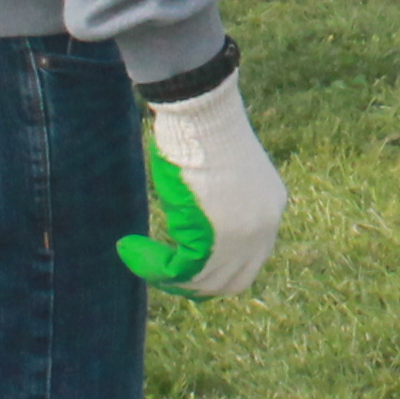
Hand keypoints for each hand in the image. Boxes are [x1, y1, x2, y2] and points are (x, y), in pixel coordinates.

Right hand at [124, 66, 285, 296]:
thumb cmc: (205, 128)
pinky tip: (130, 250)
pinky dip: (153, 268)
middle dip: (198, 284)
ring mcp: (246, 236)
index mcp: (269, 207)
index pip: (251, 258)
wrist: (203, 114)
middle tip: (164, 275)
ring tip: (139, 259)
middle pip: (235, 280)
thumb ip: (220, 202)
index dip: (219, 267)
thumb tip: (193, 219)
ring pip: (208, 282)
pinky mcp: (219, 240)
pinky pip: (184, 272)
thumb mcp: (222, 172)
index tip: (187, 262)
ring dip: (171, 280)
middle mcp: (265, 226)